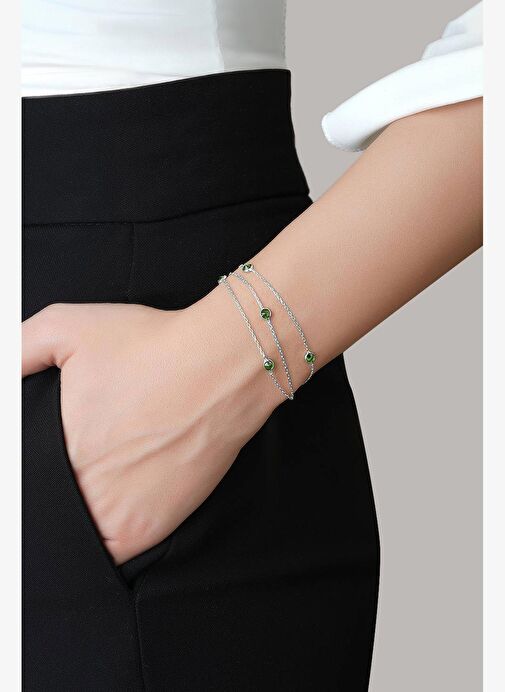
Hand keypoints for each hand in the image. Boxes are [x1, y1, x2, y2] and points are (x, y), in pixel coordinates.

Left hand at [22, 288, 278, 563]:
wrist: (222, 368)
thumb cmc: (151, 346)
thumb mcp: (67, 325)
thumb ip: (17, 349)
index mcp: (51, 449)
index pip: (22, 485)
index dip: (29, 476)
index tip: (44, 462)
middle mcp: (78, 489)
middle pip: (47, 508)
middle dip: (50, 491)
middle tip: (79, 462)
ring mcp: (115, 516)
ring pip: (73, 536)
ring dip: (74, 519)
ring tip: (92, 487)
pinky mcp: (149, 529)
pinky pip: (109, 554)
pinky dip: (101, 542)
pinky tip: (105, 511)